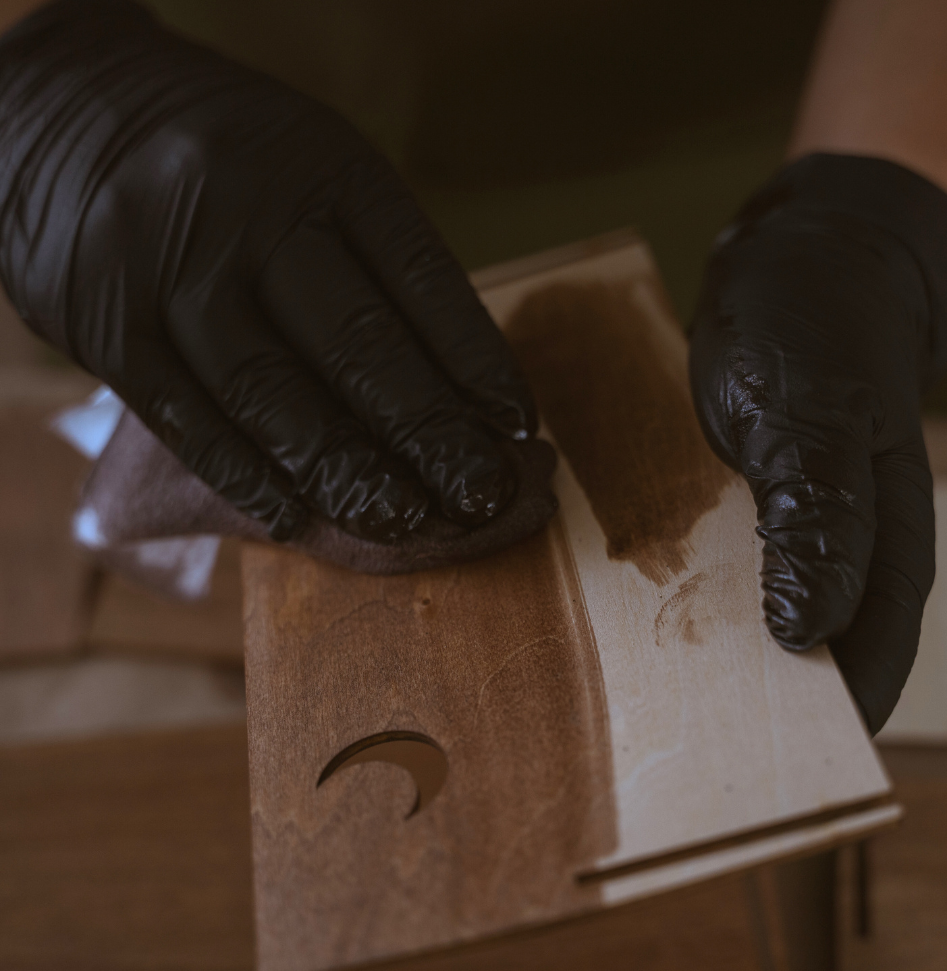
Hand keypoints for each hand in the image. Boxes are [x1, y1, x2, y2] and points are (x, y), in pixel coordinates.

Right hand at [0, 0, 535, 540]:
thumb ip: (376, 267)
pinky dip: (250, 478)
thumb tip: (464, 394)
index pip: (424, 282)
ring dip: (349, 474)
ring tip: (406, 522)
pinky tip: (299, 520)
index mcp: (324, 169)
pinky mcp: (106, 325)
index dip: (478, 365)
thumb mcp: (314, 173)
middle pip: (360, 347)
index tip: (519, 431)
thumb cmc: (226, 163)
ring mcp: (170, 269)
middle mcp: (248, 211)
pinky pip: (189, 421)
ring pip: (276, 396)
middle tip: (482, 500)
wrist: (61, 106)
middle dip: (431, 438)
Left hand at [690, 154, 946, 731]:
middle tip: (690, 762)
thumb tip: (808, 629)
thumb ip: (820, 515)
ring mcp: (792, 533)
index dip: (825, 726)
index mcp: (886, 541)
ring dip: (716, 663)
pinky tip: (637, 624)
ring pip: (761, 623)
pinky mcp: (748, 511)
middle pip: (812, 656)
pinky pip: (718, 576)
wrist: (795, 260)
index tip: (765, 783)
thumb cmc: (820, 326)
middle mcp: (843, 551)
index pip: (867, 660)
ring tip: (653, 709)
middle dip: (762, 712)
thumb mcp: (812, 413)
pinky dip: (683, 605)